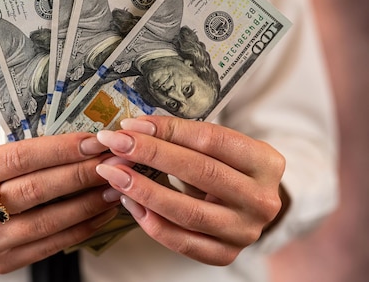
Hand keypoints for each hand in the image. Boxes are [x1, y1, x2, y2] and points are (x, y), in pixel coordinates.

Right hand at [0, 133, 118, 273]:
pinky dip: (80, 228)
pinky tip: (100, 213)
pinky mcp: (2, 262)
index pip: (19, 158)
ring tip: (113, 188)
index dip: (60, 150)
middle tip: (112, 163)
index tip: (93, 142)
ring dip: (87, 203)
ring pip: (46, 221)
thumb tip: (81, 144)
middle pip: (35, 190)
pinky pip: (50, 245)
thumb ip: (22, 152)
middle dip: (80, 174)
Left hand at [95, 116, 285, 265]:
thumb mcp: (218, 148)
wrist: (247, 207)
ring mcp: (245, 231)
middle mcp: (262, 199)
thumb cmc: (225, 168)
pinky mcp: (225, 254)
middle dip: (150, 154)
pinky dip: (150, 221)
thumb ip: (184, 138)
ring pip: (187, 211)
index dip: (167, 130)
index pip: (210, 139)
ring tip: (114, 173)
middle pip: (199, 172)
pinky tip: (129, 200)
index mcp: (266, 162)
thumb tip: (134, 129)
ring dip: (143, 189)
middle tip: (115, 144)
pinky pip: (181, 241)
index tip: (131, 125)